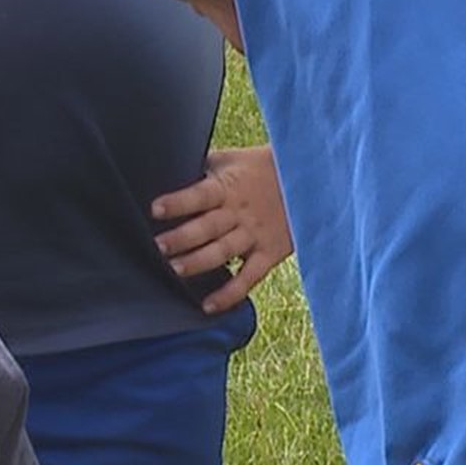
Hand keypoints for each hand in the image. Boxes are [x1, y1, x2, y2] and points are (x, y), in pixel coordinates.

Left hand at [151, 144, 292, 312]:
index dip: (179, 202)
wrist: (310, 180)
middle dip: (183, 238)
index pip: (200, 195)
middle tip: (159, 247)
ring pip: (224, 252)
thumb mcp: (232, 159)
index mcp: (228, 188)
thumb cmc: (260, 168)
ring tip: (177, 270)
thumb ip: (203, 166)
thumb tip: (167, 165)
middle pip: (209, 227)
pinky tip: (208, 306)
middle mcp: (240, 213)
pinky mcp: (269, 253)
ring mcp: (255, 235)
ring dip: (199, 262)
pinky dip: (230, 294)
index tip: (155, 210)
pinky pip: (249, 277)